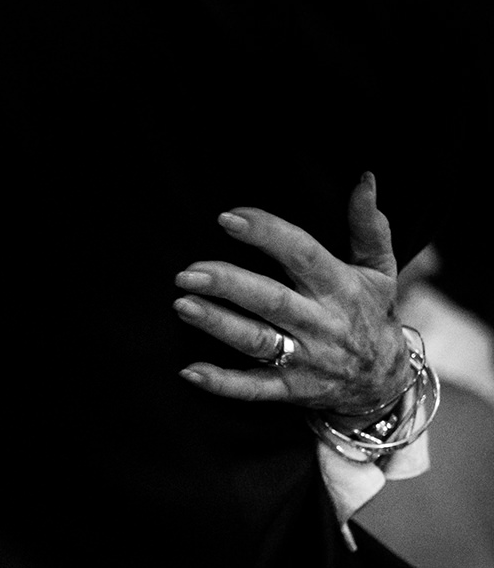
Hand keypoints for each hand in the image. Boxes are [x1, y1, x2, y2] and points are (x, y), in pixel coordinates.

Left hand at [172, 172, 408, 416]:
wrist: (385, 383)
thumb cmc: (372, 314)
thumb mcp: (380, 270)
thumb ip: (369, 226)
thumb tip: (365, 178)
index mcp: (340, 287)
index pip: (302, 254)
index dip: (267, 235)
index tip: (228, 218)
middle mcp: (321, 322)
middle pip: (271, 300)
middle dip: (229, 284)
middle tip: (187, 271)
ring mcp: (306, 359)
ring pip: (257, 340)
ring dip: (218, 324)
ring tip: (181, 304)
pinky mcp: (291, 389)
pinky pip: (253, 388)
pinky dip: (222, 383)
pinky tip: (188, 371)